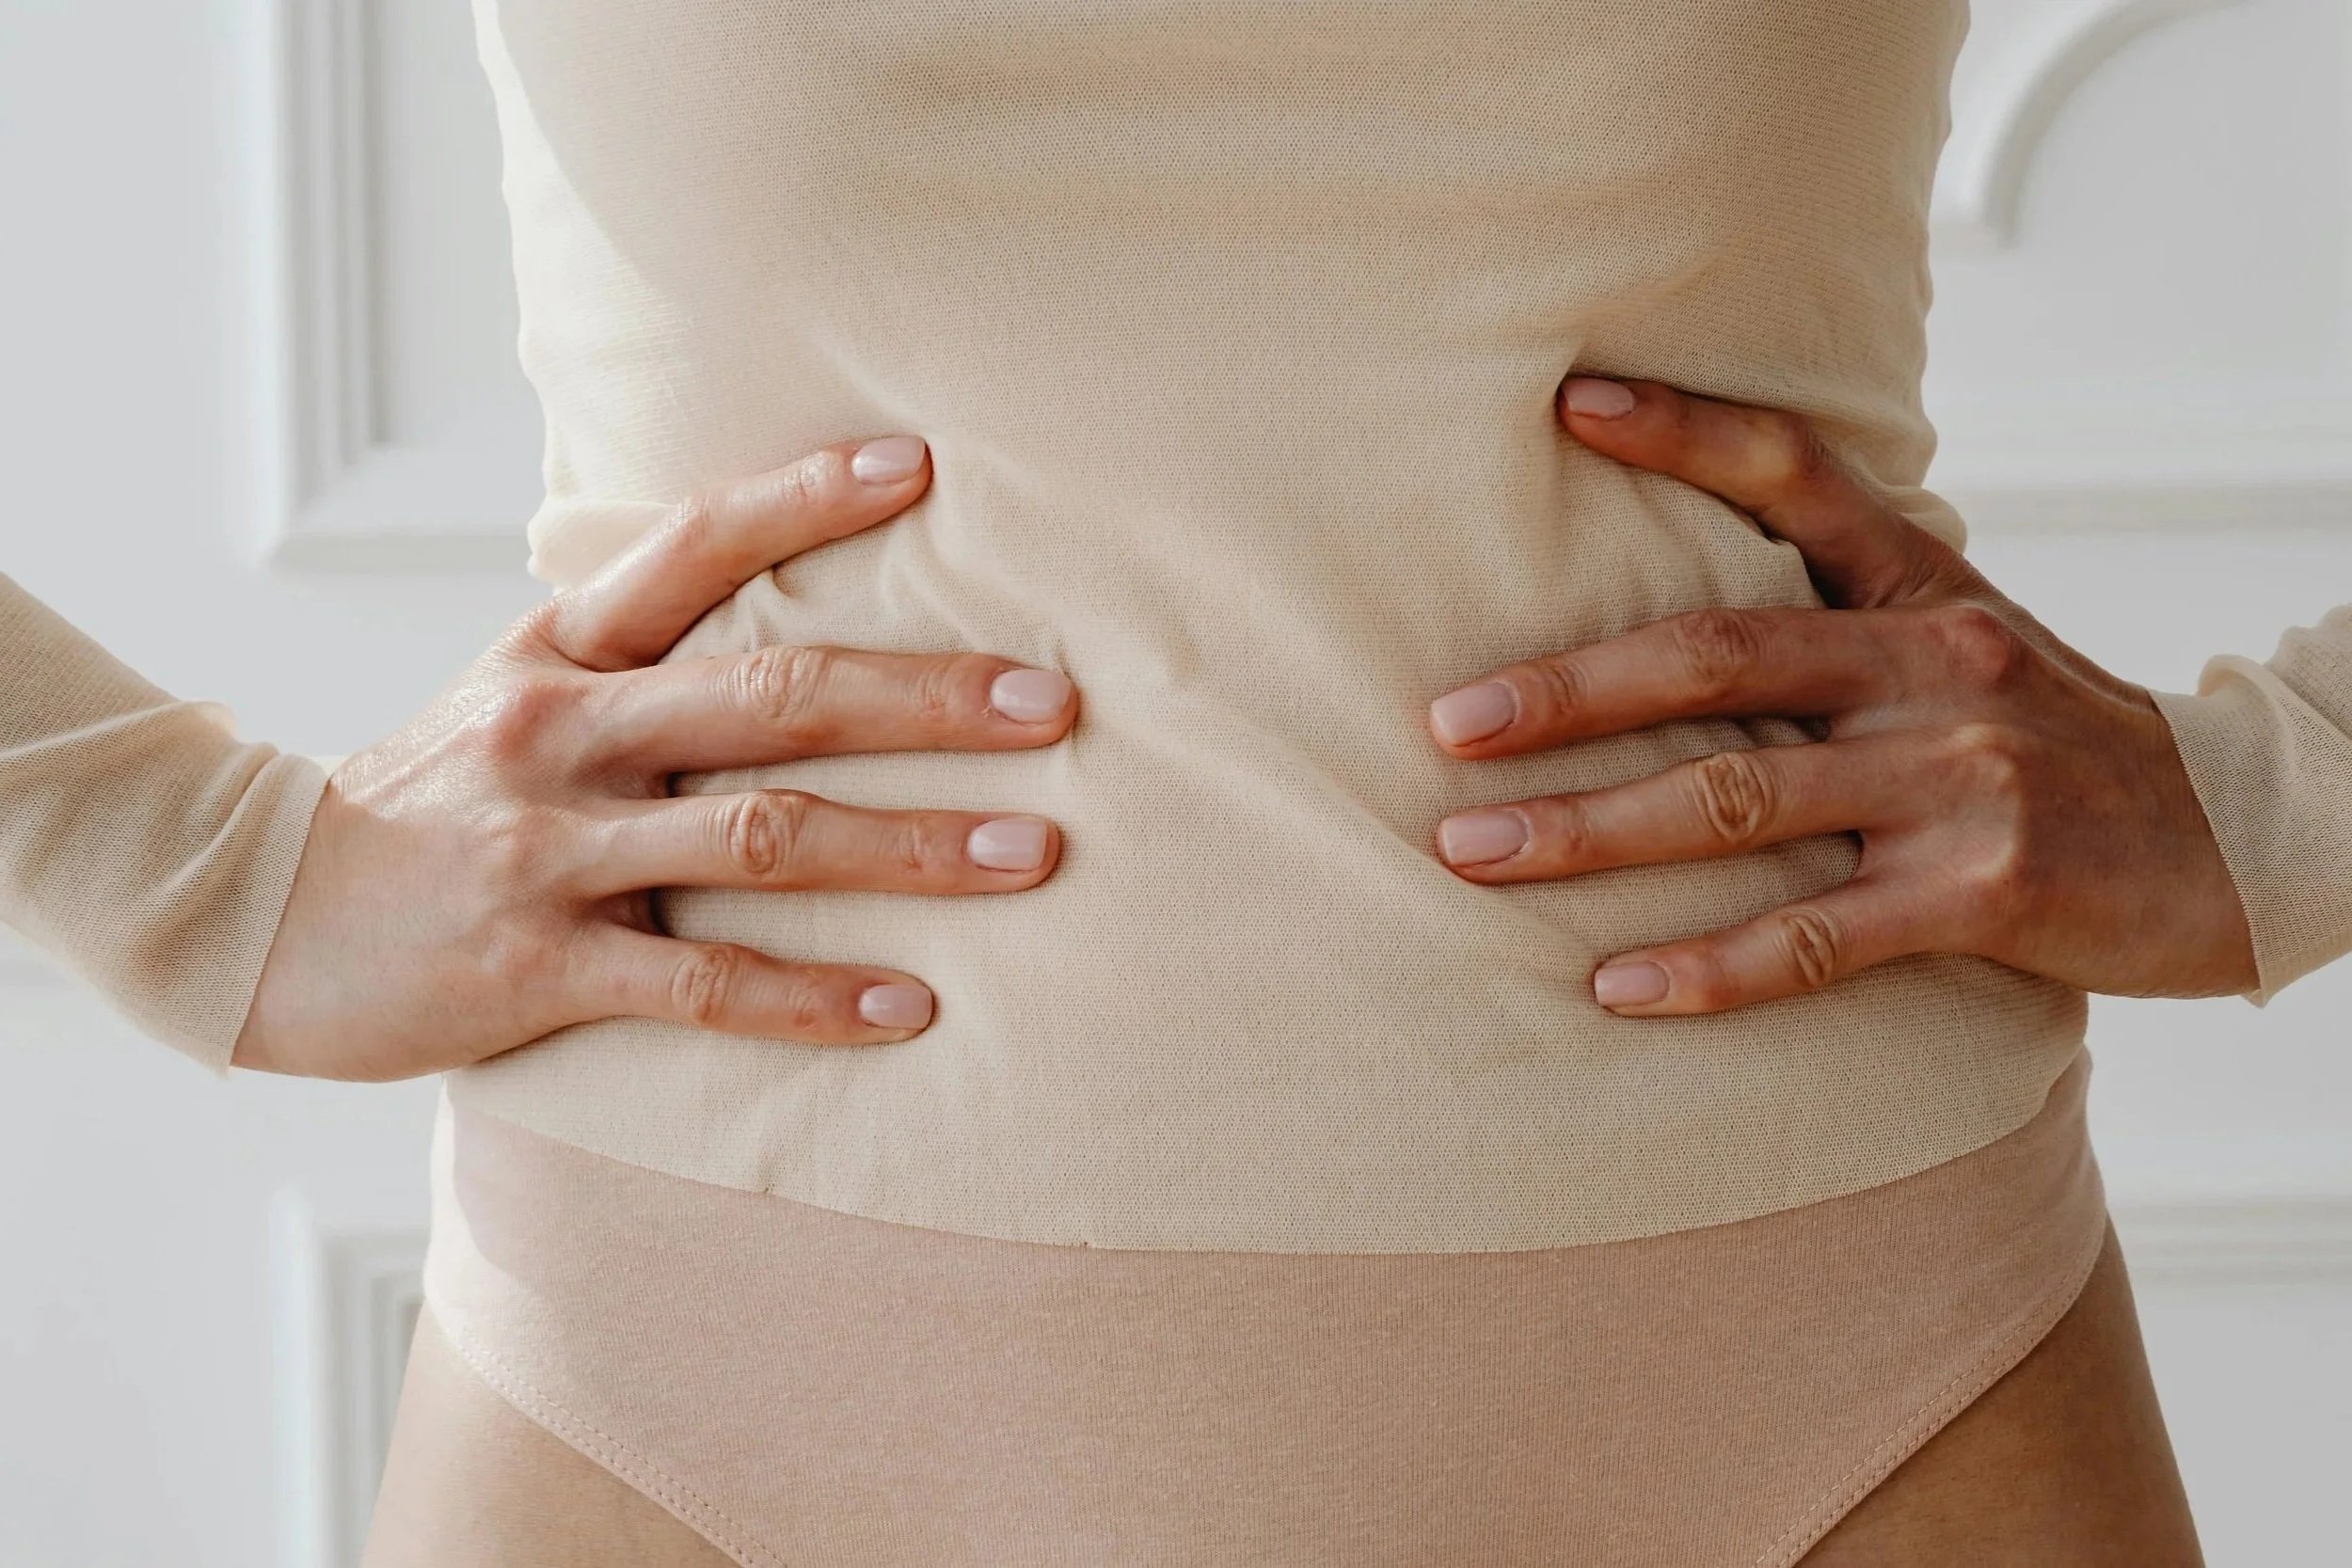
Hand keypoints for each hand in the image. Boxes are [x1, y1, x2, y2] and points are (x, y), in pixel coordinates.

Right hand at [233, 435, 1077, 1080]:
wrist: (255, 916)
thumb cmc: (426, 801)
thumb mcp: (513, 694)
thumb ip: (633, 656)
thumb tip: (782, 612)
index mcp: (563, 650)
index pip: (694, 545)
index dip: (804, 499)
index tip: (920, 466)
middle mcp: (563, 729)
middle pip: (773, 695)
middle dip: (925, 699)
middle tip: (1051, 704)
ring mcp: (551, 847)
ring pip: (763, 836)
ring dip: (911, 846)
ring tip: (1030, 854)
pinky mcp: (538, 965)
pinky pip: (702, 983)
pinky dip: (813, 998)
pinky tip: (907, 1009)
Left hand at [1424, 376, 2257, 1015]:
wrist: (2244, 839)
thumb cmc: (2059, 741)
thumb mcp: (1968, 643)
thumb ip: (1844, 615)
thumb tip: (1672, 612)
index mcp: (1924, 589)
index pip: (1799, 476)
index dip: (1684, 432)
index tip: (1569, 403)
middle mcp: (1936, 665)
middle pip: (1719, 657)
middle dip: (1567, 693)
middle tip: (1449, 727)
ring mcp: (1960, 778)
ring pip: (1738, 800)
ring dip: (1591, 832)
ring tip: (1475, 856)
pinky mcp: (1984, 894)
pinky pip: (1816, 936)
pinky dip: (1707, 968)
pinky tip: (1612, 988)